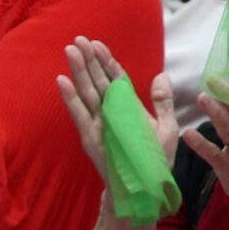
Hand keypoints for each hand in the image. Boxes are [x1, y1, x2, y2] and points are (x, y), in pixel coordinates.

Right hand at [57, 36, 180, 185]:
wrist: (144, 190)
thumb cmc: (155, 160)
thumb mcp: (166, 127)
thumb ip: (163, 101)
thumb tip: (161, 74)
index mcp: (127, 108)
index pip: (115, 78)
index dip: (107, 61)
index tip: (97, 43)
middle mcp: (110, 113)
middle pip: (97, 80)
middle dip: (88, 60)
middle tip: (77, 39)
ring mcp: (99, 124)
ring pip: (87, 92)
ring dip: (78, 72)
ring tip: (69, 51)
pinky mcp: (91, 138)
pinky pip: (80, 115)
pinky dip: (70, 98)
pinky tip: (62, 81)